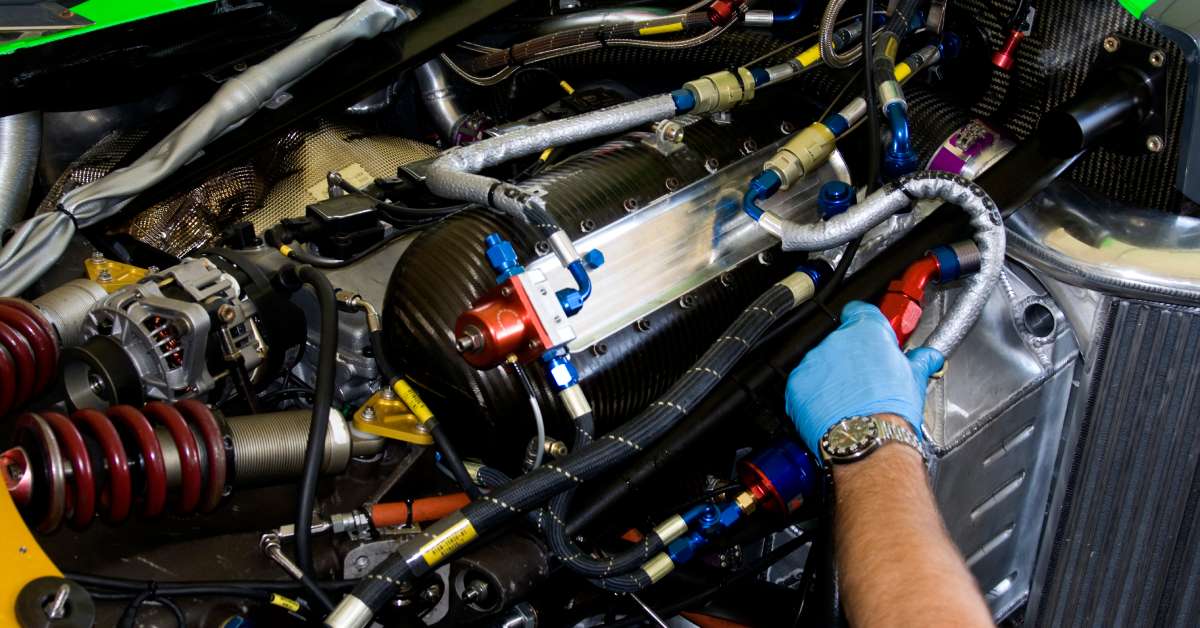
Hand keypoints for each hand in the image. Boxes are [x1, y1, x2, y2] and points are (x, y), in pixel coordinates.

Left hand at [785, 301, 943, 454]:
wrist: (867, 438)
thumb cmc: (892, 410)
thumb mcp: (915, 378)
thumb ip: (919, 360)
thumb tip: (929, 357)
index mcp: (867, 331)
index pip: (860, 311)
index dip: (865, 324)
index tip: (871, 339)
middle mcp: (837, 340)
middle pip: (841, 340)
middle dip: (851, 356)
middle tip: (866, 379)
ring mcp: (814, 361)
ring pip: (822, 362)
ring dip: (832, 374)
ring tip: (851, 398)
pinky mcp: (797, 383)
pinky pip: (805, 383)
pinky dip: (815, 393)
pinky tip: (832, 407)